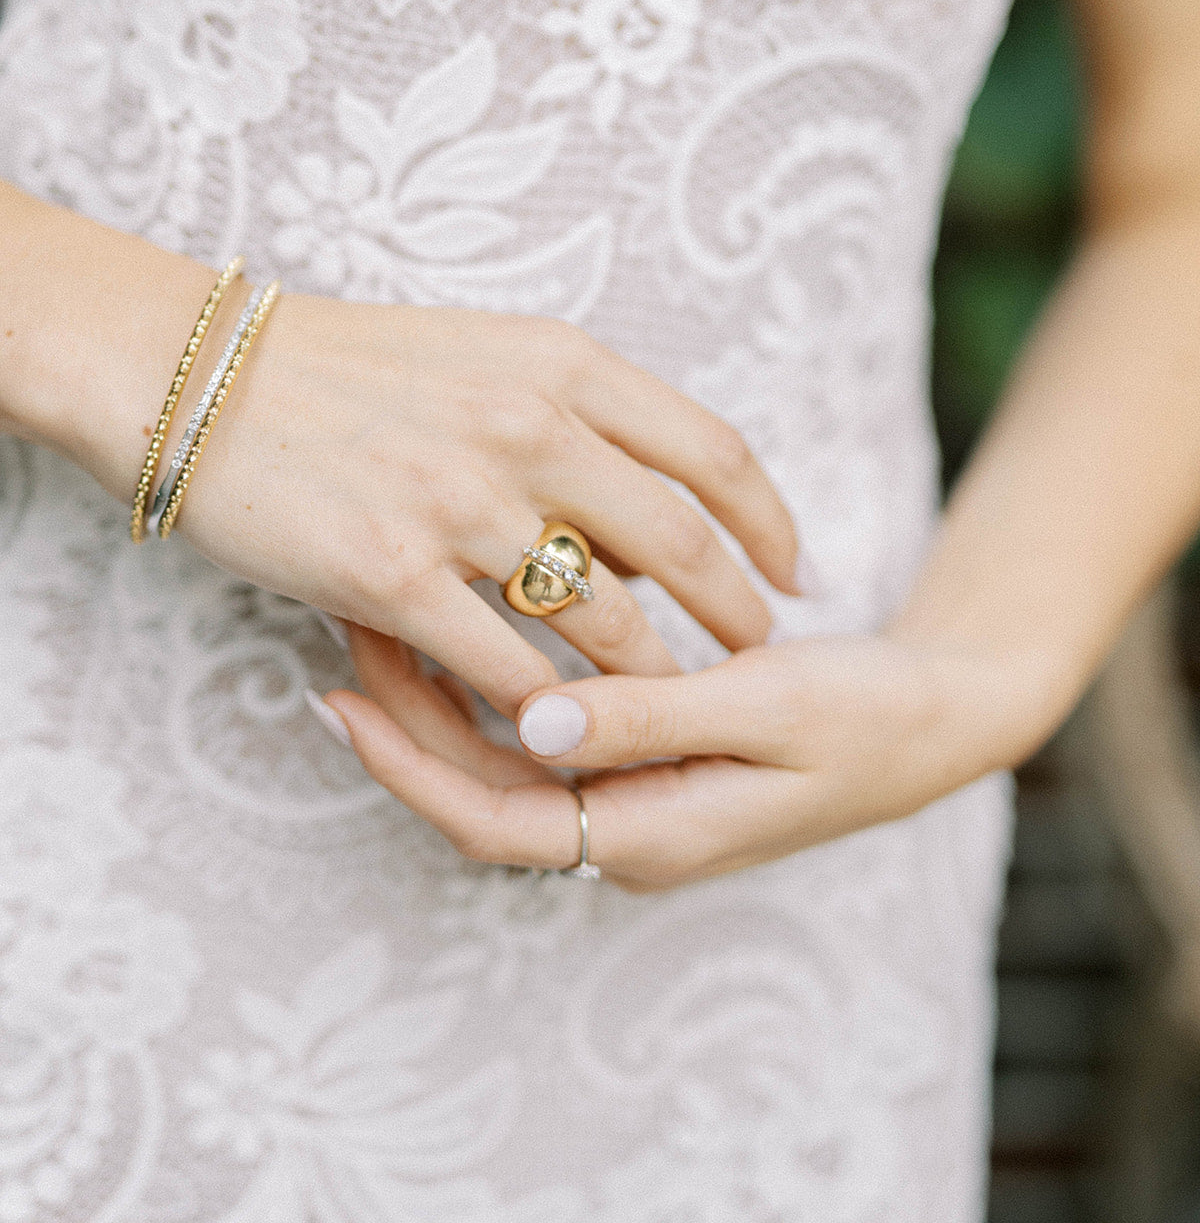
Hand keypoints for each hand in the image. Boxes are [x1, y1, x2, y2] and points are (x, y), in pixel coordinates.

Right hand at [172, 297, 798, 717]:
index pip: (712, 451)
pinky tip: (566, 730)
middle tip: (758, 654)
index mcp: (561, 364)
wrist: (199, 375)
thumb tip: (651, 513)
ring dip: (652, 678)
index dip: (769, 521)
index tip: (792, 568)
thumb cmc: (347, 367)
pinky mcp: (393, 575)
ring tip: (674, 705)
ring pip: (604, 621)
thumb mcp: (483, 355)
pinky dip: (546, 709)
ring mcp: (462, 504)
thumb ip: (576, 420)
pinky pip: (503, 667)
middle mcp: (528, 427)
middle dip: (736, 613)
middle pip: (682, 546)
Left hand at [324, 627, 1067, 890]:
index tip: (339, 698)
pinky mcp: (646, 756)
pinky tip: (469, 621)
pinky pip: (545, 732)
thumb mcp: (764, 708)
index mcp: (648, 833)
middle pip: (479, 789)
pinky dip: (496, 680)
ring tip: (381, 615)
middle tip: (344, 626)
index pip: (490, 820)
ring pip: (503, 759)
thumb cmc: (866, 715)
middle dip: (403, 719)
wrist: (937, 716)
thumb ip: (647, 716)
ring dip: (440, 695)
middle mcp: (625, 827)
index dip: (406, 765)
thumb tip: (532, 720)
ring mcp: (633, 794)